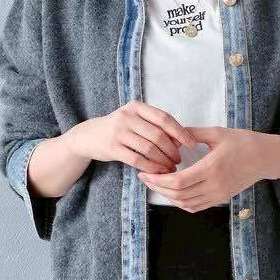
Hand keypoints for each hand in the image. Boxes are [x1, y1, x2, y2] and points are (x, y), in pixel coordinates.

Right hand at [65, 100, 196, 173]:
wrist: (88, 136)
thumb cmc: (119, 128)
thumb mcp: (134, 118)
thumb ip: (154, 124)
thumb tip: (180, 139)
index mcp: (136, 107)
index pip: (164, 118)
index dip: (180, 131)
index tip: (191, 143)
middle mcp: (127, 117)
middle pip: (158, 135)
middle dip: (172, 150)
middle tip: (179, 159)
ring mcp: (118, 132)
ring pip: (149, 149)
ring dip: (163, 161)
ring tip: (171, 168)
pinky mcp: (112, 148)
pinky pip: (138, 160)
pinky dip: (152, 167)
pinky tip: (158, 172)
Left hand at [137, 126, 279, 211]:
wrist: (266, 158)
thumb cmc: (243, 142)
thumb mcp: (217, 133)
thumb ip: (192, 133)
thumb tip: (170, 133)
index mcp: (211, 168)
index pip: (177, 181)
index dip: (158, 180)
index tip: (145, 173)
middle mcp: (214, 185)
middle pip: (178, 194)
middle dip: (157, 188)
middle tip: (145, 178)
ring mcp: (218, 195)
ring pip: (185, 203)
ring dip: (167, 196)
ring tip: (156, 184)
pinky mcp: (221, 198)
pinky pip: (196, 206)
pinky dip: (181, 202)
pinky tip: (173, 192)